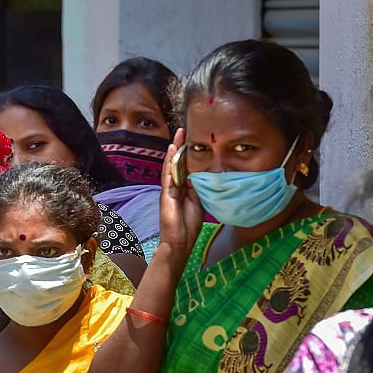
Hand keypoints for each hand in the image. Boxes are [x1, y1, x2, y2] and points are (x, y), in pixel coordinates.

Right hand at [160, 128, 203, 257]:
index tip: (195, 140)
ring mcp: (169, 189)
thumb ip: (200, 188)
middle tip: (184, 130)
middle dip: (180, 147)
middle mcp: (175, 186)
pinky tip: (172, 149)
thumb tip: (206, 173)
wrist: (179, 242)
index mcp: (184, 189)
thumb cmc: (189, 225)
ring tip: (178, 134)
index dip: (189, 154)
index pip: (186, 167)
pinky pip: (168, 174)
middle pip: (177, 163)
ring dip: (174, 149)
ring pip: (171, 165)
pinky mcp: (165, 193)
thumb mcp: (199, 202)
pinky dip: (169, 161)